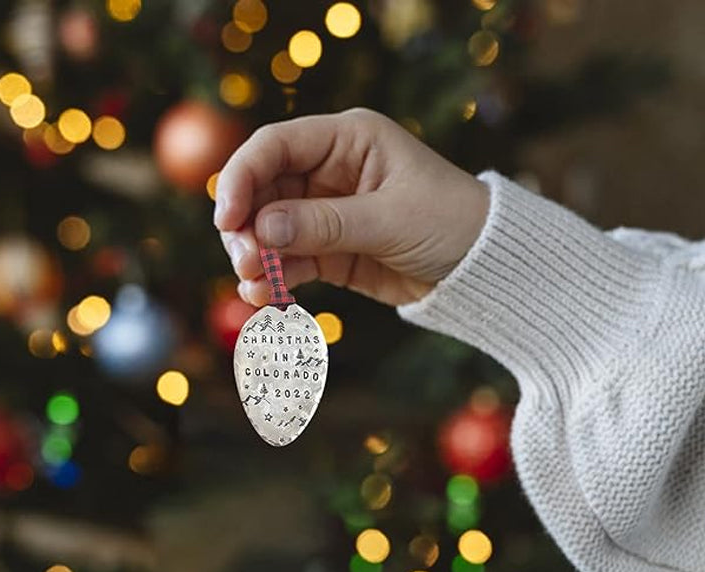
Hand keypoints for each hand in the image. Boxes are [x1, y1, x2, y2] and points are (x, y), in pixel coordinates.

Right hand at [213, 108, 488, 306]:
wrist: (482, 268)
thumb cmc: (450, 223)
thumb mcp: (390, 219)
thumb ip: (325, 224)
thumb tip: (262, 229)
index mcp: (348, 140)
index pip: (276, 146)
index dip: (242, 177)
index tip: (226, 218)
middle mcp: (330, 172)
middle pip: (263, 190)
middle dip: (246, 226)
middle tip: (246, 260)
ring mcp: (327, 213)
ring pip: (270, 229)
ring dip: (255, 256)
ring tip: (254, 284)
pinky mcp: (330, 252)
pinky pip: (289, 261)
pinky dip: (273, 277)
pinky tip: (263, 295)